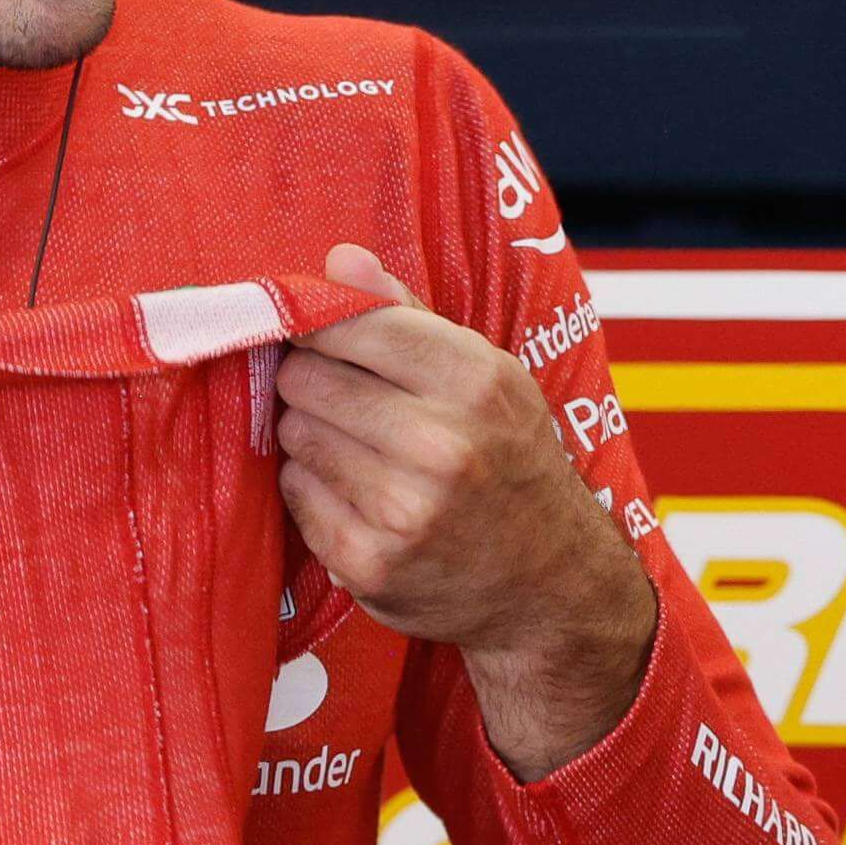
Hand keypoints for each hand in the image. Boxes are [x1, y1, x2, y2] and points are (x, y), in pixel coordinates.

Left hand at [276, 242, 655, 779]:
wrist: (550, 585)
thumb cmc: (511, 464)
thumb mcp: (487, 377)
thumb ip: (408, 315)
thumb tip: (338, 259)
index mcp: (475, 381)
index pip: (349, 324)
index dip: (319, 327)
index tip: (318, 338)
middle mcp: (442, 444)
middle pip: (307, 378)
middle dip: (309, 381)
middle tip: (337, 399)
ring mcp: (404, 510)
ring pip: (294, 435)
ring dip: (308, 435)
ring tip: (354, 448)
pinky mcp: (370, 564)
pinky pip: (296, 497)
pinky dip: (312, 490)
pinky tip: (354, 494)